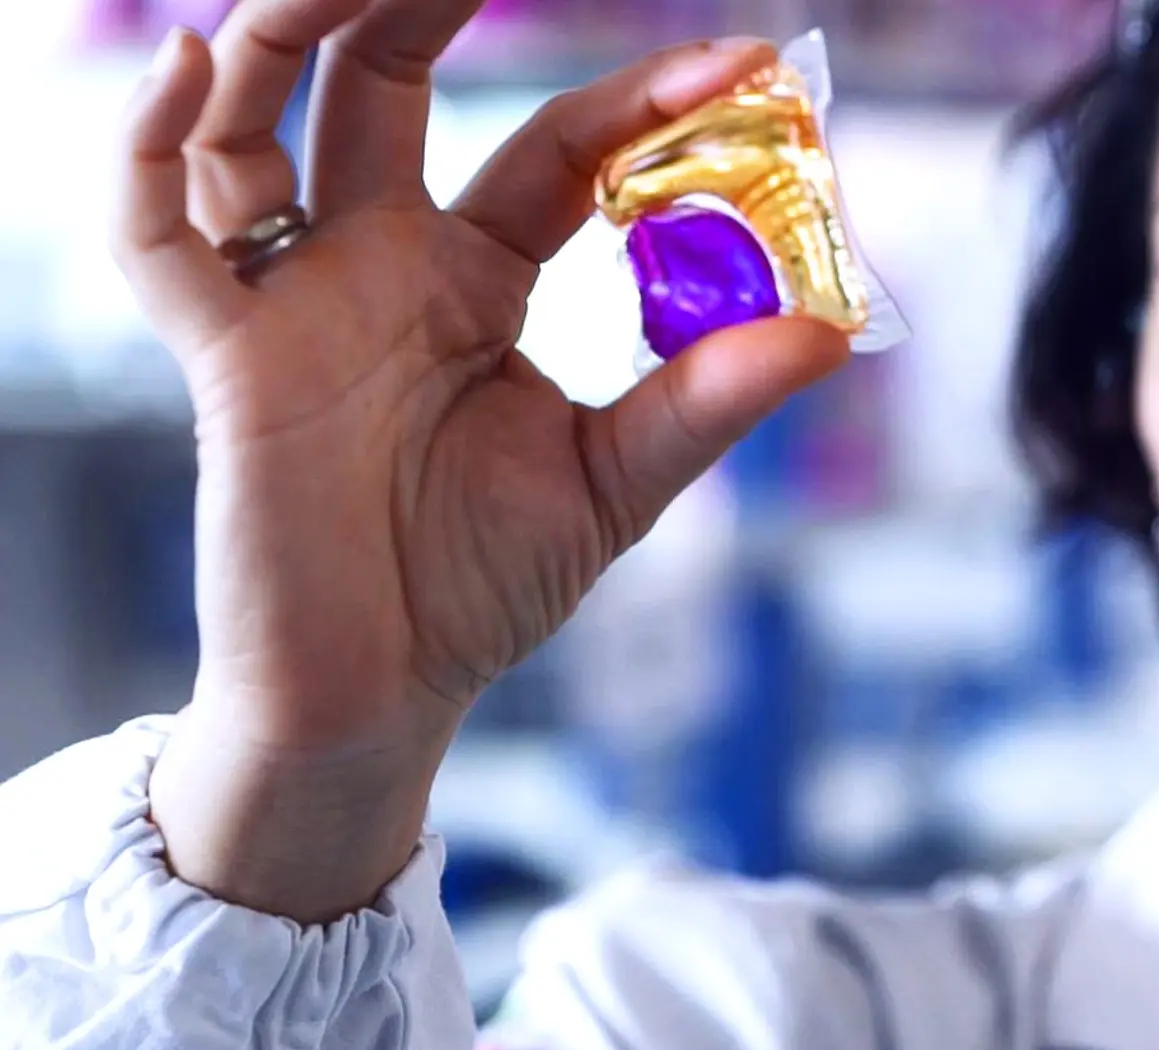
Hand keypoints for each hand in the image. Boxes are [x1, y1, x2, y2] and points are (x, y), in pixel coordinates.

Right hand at [114, 0, 849, 920]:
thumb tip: (832, 332)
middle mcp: (377, 264)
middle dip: (415, 0)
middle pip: (377, 84)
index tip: (740, 59)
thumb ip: (707, 400)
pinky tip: (182, 63)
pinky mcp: (222, 358)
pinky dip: (144, 148)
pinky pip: (154, 238)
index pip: (553, 147)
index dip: (636, 99)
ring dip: (275, 33)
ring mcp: (293, 299)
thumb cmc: (482, 584)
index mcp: (474, 278)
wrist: (381, 691)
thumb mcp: (618, 480)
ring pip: (255, 123)